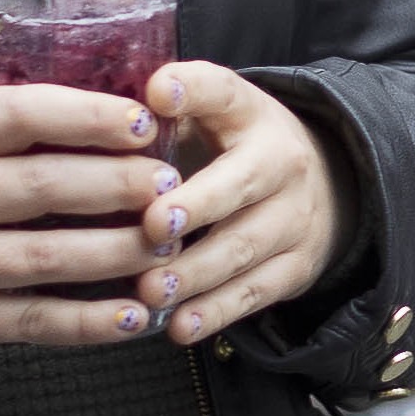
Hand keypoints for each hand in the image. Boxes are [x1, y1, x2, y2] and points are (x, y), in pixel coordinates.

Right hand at [0, 86, 184, 364]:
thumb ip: (3, 135)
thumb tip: (112, 120)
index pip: (17, 115)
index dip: (88, 115)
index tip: (145, 123)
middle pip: (41, 187)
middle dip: (120, 185)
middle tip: (174, 186)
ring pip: (44, 258)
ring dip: (117, 253)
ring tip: (169, 246)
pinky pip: (28, 322)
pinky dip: (87, 322)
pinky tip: (133, 315)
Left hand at [134, 63, 343, 345]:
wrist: (323, 187)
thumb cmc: (233, 151)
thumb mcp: (210, 118)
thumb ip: (162, 119)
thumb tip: (91, 120)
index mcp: (249, 113)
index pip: (223, 90)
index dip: (192, 89)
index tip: (157, 93)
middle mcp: (281, 160)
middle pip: (242, 181)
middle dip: (198, 204)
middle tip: (154, 224)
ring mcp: (294, 217)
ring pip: (244, 246)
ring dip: (196, 271)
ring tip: (151, 288)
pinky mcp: (296, 267)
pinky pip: (255, 292)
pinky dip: (216, 312)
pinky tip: (180, 326)